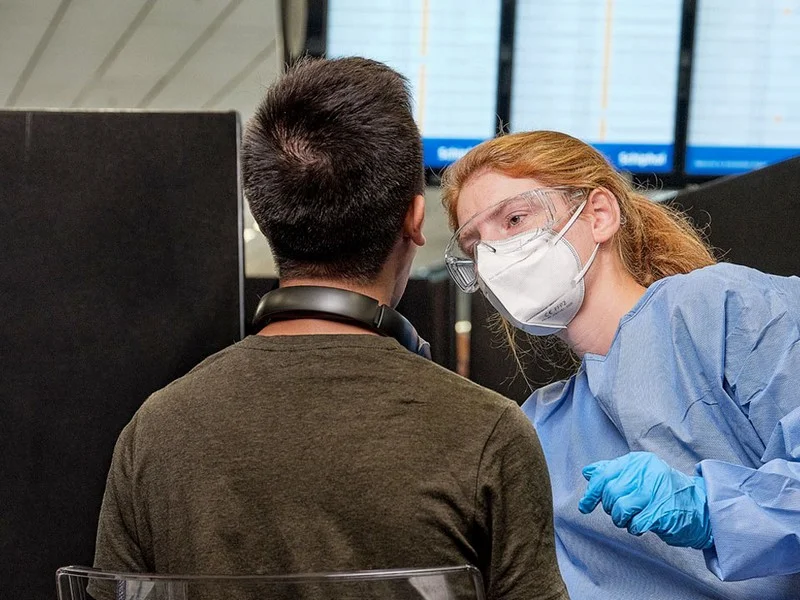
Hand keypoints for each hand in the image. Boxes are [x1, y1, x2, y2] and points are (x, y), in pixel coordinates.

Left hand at [578, 451, 712, 549]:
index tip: (584, 506)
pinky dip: (635, 528)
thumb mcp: (640, 474)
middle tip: (620, 513)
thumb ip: (613, 471)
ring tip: (632, 519)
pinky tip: (643, 525)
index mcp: (639, 461)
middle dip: (610, 508)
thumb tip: (588, 472)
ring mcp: (656, 492)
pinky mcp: (663, 512)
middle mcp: (647, 473)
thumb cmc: (664, 491)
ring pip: (619, 509)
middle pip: (610, 493)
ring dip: (621, 520)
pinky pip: (635, 524)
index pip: (604, 475)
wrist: (701, 507)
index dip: (591, 493)